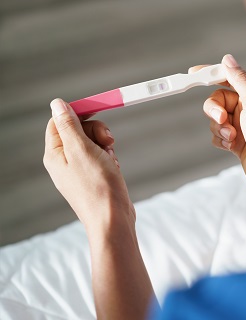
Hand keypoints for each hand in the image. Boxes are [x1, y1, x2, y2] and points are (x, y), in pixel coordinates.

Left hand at [43, 99, 133, 231]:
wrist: (113, 217)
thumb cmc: (97, 186)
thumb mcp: (82, 149)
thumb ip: (69, 125)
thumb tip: (56, 104)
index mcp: (55, 154)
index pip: (59, 122)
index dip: (78, 113)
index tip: (97, 110)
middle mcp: (64, 161)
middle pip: (79, 130)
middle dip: (97, 131)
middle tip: (108, 140)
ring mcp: (80, 169)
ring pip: (93, 142)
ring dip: (105, 144)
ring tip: (111, 158)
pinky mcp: (94, 176)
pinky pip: (101, 156)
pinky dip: (110, 156)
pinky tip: (114, 167)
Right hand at [196, 55, 245, 224]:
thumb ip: (240, 79)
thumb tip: (228, 59)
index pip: (231, 76)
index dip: (212, 74)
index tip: (193, 74)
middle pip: (218, 99)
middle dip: (215, 110)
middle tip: (222, 118)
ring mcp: (244, 125)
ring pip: (216, 119)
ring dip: (220, 128)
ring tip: (233, 137)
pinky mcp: (238, 142)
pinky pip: (218, 135)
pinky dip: (221, 140)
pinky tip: (233, 147)